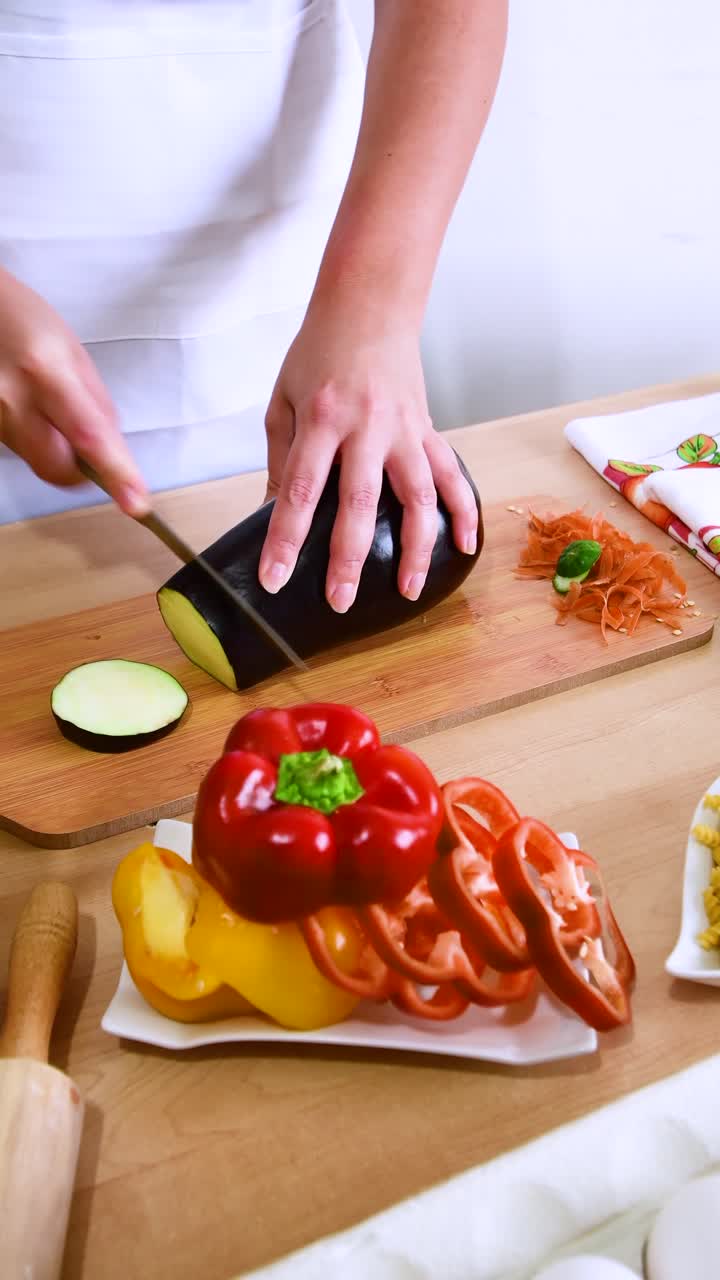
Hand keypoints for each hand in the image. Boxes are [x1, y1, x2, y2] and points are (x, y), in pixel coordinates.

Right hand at [0, 268, 147, 514]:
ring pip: (39, 462)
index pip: (88, 435)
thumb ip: (97, 405)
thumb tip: (114, 450)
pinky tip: (32, 410)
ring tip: (50, 408)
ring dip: (55, 449)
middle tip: (88, 444)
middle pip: (58, 468)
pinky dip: (36, 441)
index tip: (136, 502)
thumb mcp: (73, 353)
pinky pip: (21, 451)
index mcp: (45, 372)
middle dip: (80, 468)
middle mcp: (12, 400)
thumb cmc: (24, 322)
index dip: (115, 472)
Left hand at [259, 307, 477, 611]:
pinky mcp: (428, 428)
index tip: (276, 579)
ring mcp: (405, 430)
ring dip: (414, 547)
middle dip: (349, 558)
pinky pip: (451, 475)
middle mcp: (367, 427)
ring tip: (406, 589)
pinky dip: (461, 511)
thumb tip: (274, 514)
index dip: (286, 540)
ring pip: (417, 497)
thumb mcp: (283, 400)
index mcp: (321, 419)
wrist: (369, 303)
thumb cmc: (319, 351)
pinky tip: (462, 546)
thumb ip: (281, 459)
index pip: (299, 491)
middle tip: (341, 601)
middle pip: (359, 503)